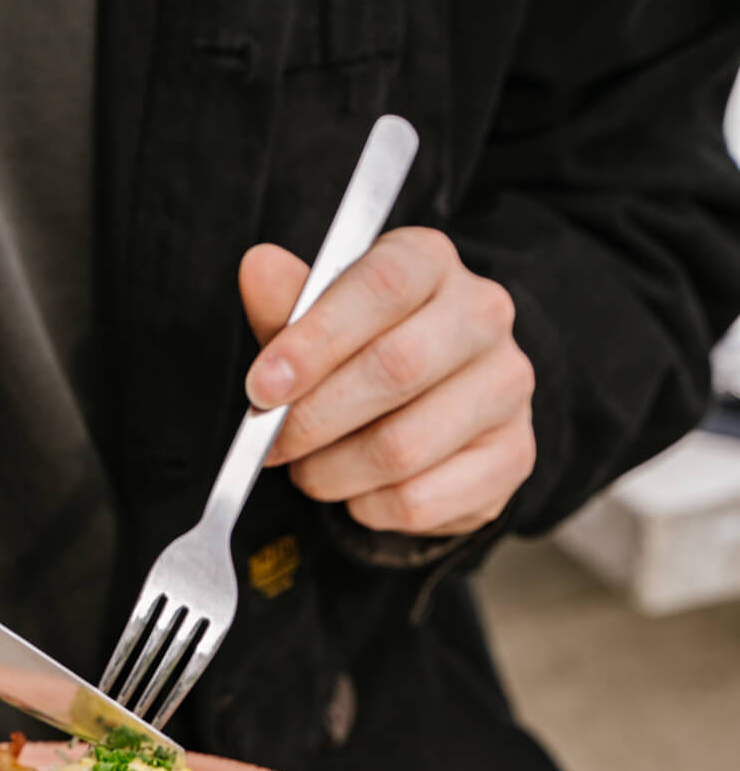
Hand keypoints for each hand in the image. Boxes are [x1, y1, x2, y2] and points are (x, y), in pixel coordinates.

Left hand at [240, 229, 535, 536]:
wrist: (439, 419)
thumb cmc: (366, 357)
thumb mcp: (318, 324)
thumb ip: (288, 304)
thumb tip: (259, 268)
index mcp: (431, 262)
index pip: (384, 285)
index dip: (315, 340)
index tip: (263, 387)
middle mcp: (483, 315)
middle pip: (397, 368)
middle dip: (314, 419)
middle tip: (272, 444)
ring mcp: (507, 387)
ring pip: (403, 448)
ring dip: (333, 473)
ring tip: (312, 470)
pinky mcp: (513, 456)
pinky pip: (420, 500)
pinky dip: (369, 508)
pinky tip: (361, 492)